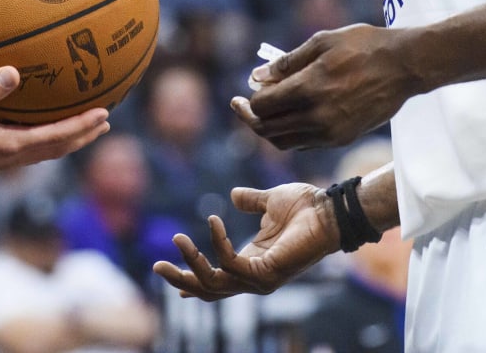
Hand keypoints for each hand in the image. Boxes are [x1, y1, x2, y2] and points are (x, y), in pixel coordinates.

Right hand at [0, 65, 109, 180]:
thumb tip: (13, 72)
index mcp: (11, 147)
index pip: (57, 137)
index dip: (82, 126)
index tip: (104, 115)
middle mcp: (11, 159)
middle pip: (58, 149)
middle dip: (83, 136)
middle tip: (105, 123)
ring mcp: (2, 162)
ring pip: (45, 153)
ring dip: (68, 141)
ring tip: (83, 129)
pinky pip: (30, 151)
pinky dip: (47, 142)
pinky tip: (41, 131)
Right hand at [153, 183, 338, 298]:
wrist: (329, 209)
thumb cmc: (307, 207)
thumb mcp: (270, 201)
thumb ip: (251, 201)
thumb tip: (234, 194)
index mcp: (252, 261)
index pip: (218, 280)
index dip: (194, 278)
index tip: (172, 279)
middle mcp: (254, 276)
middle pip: (209, 291)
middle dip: (181, 280)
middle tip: (156, 266)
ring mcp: (260, 279)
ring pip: (214, 283)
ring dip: (192, 261)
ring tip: (178, 238)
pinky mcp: (266, 274)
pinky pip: (230, 263)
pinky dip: (217, 243)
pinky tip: (213, 221)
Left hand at [233, 24, 419, 149]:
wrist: (404, 66)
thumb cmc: (363, 46)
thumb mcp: (321, 42)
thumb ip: (286, 63)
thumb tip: (256, 77)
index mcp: (309, 88)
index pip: (262, 106)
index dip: (249, 100)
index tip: (245, 91)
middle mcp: (317, 116)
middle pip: (268, 130)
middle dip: (251, 118)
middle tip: (242, 105)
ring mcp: (331, 132)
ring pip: (285, 142)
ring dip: (269, 129)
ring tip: (266, 112)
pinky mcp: (343, 138)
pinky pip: (306, 143)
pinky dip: (291, 134)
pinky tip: (291, 116)